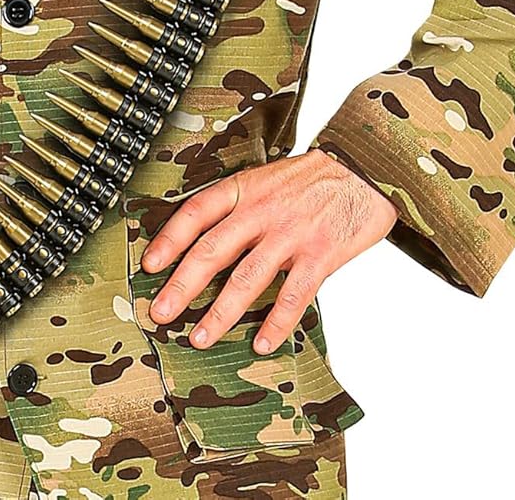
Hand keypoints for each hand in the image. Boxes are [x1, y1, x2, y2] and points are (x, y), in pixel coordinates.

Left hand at [139, 148, 398, 351]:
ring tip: (200, 338)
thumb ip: (240, 205)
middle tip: (159, 313)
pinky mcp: (320, 255)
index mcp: (246, 188)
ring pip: (247, 279)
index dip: (170, 238)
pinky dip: (276, 323)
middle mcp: (263, 210)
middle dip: (182, 285)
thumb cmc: (313, 177)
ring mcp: (291, 234)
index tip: (150, 265)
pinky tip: (261, 344)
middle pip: (213, 250)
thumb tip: (204, 238)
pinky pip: (293, 296)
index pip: (197, 212)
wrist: (365, 169)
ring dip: (220, 313)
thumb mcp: (267, 177)